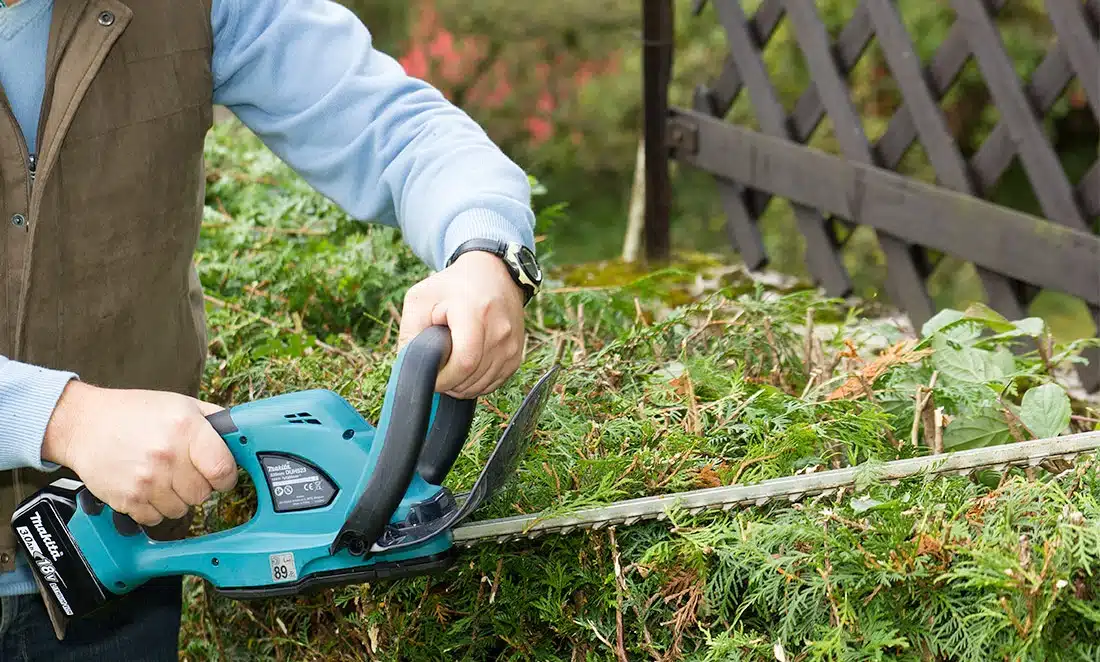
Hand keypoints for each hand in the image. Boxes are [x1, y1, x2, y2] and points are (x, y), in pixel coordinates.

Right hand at [41, 381, 237, 526]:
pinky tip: (145, 486)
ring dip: (175, 498)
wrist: (83, 424)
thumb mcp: (181, 404)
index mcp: (186, 429)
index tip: (221, 474)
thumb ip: (214, 423)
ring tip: (161, 476)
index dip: (226, 476)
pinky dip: (153, 508)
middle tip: (182, 470)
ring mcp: (146, 480)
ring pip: (181, 510)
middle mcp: (168, 455)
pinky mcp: (127, 499)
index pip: (223, 470)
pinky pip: (155, 518)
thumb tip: (242, 438)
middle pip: (203, 494)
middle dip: (198, 485)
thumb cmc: (134, 413)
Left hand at [398, 250, 525, 398]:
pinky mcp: (517, 355)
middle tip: (437, 368)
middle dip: (449, 383)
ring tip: (450, 365)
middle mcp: (499, 330)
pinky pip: (493, 383)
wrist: (491, 273)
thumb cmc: (451, 287)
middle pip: (471, 378)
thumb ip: (409, 333)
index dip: (443, 379)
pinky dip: (476, 383)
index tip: (430, 376)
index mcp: (475, 312)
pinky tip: (466, 367)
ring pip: (482, 386)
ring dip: (461, 385)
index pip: (463, 362)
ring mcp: (511, 344)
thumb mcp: (420, 299)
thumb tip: (409, 368)